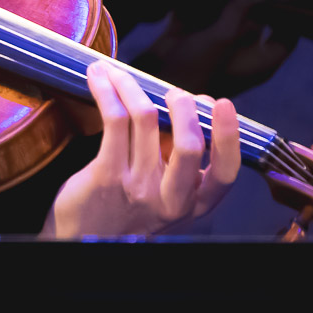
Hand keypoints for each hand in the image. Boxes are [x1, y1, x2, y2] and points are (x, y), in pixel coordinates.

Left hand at [40, 60, 239, 237]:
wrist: (83, 241)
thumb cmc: (124, 211)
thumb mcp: (165, 196)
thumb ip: (178, 162)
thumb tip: (189, 109)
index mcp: (192, 202)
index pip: (225, 172)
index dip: (229, 136)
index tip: (224, 104)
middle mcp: (170, 198)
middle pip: (188, 143)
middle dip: (183, 106)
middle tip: (172, 92)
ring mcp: (138, 186)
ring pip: (144, 119)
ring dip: (131, 86)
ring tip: (117, 72)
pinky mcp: (106, 175)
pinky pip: (113, 120)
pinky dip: (108, 91)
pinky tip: (99, 78)